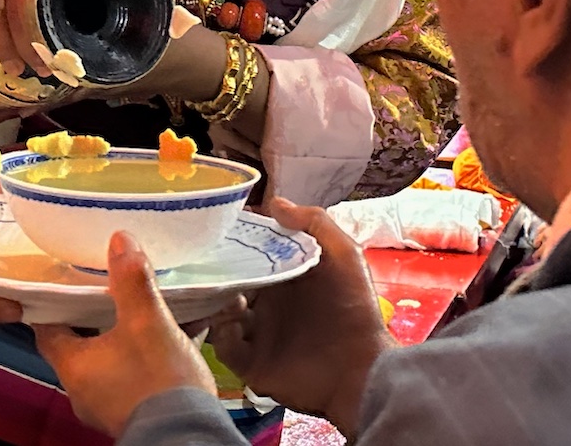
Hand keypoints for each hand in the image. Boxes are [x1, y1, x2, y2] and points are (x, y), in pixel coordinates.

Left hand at [34, 232, 215, 437]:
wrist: (190, 436)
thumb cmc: (158, 381)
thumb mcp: (147, 322)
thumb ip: (132, 281)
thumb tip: (120, 240)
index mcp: (74, 367)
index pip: (47, 330)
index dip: (53, 304)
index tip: (63, 281)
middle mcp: (84, 390)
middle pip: (81, 343)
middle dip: (97, 315)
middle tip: (111, 288)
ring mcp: (109, 404)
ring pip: (113, 358)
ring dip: (128, 335)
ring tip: (148, 308)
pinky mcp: (137, 411)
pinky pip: (137, 373)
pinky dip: (150, 354)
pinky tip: (179, 334)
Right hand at [207, 200, 389, 435]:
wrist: (359, 369)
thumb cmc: (354, 308)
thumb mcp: (344, 255)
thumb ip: (314, 223)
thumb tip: (274, 202)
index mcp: (287, 276)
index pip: (253, 253)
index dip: (238, 240)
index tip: (220, 228)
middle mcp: (269, 302)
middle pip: (231, 280)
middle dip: (219, 270)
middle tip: (211, 263)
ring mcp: (259, 332)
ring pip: (221, 311)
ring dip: (217, 301)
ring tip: (230, 296)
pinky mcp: (252, 362)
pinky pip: (223, 345)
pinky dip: (223, 334)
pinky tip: (235, 324)